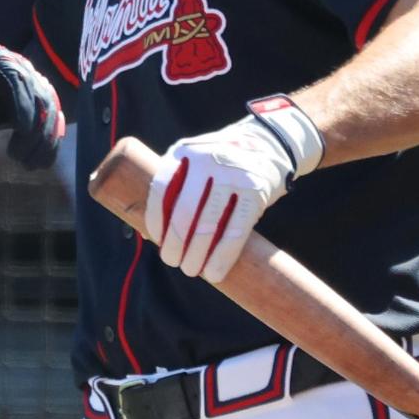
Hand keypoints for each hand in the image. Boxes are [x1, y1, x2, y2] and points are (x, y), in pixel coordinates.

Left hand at [146, 97, 324, 283]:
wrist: (271, 144)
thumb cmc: (223, 162)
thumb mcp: (196, 160)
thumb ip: (177, 185)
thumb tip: (148, 233)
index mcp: (185, 151)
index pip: (161, 189)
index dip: (156, 219)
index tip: (157, 240)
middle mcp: (207, 159)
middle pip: (183, 212)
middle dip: (175, 244)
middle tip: (172, 261)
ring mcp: (233, 175)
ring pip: (208, 226)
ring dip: (196, 256)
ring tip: (190, 270)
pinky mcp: (255, 192)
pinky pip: (235, 233)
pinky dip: (222, 257)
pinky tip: (214, 273)